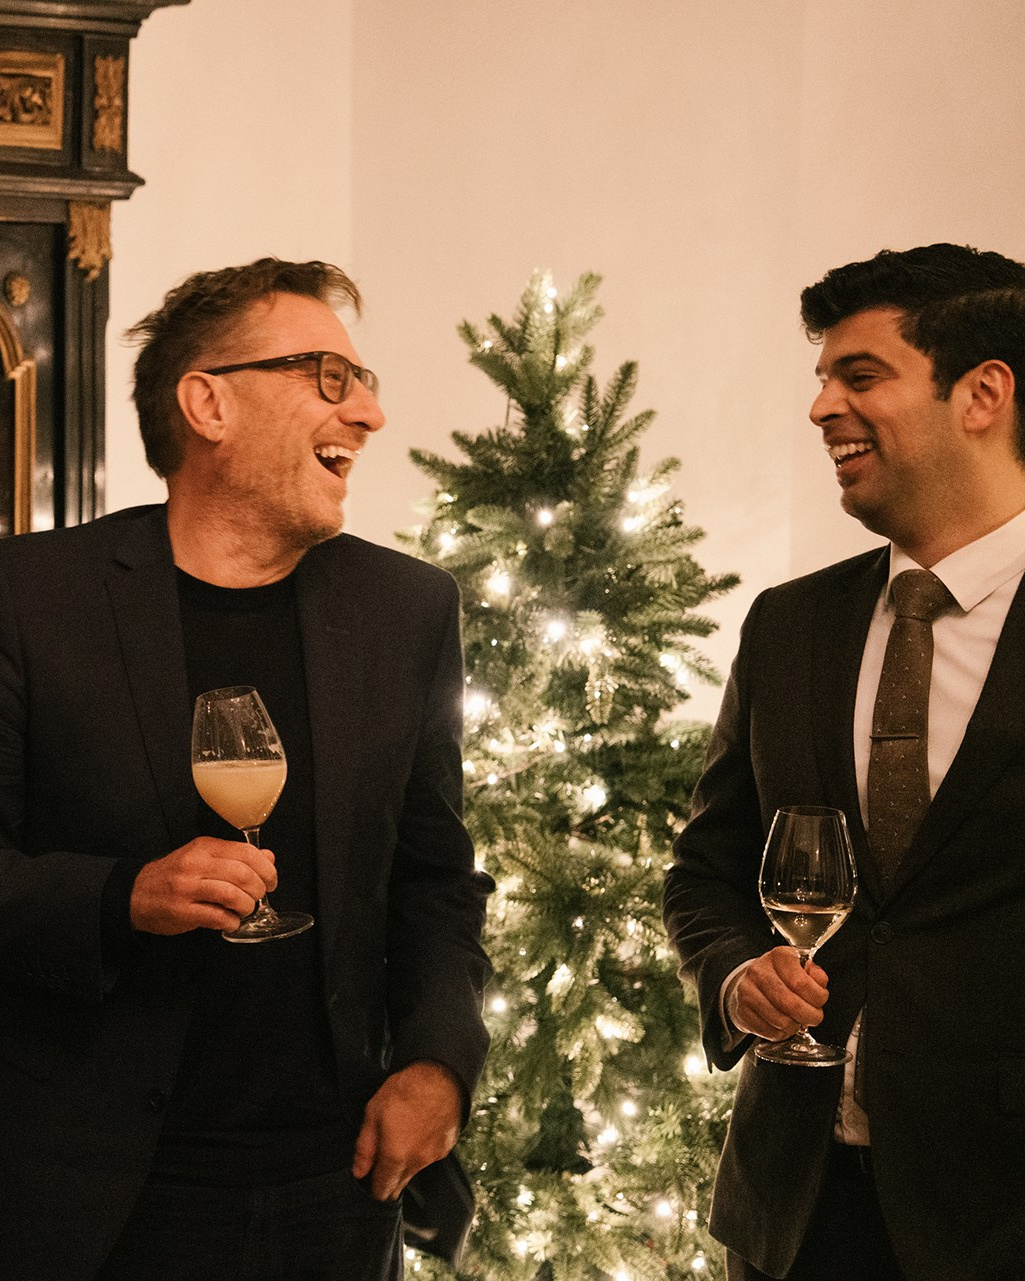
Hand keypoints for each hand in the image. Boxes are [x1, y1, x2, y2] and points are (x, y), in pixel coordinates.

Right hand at [129, 837, 276, 934]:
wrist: (135, 893)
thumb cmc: (175, 876)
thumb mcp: (204, 858)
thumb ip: (236, 857)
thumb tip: (269, 858)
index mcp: (204, 847)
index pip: (246, 852)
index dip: (266, 869)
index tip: (271, 881)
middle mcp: (195, 864)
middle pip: (242, 873)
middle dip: (259, 889)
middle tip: (259, 897)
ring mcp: (186, 887)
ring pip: (231, 894)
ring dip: (246, 906)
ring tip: (245, 910)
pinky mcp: (181, 910)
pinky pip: (216, 916)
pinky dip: (230, 921)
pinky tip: (230, 921)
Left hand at [352, 1061, 462, 1200]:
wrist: (439, 1077)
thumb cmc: (405, 1090)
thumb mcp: (373, 1112)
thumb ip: (365, 1147)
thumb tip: (359, 1172)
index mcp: (396, 1156)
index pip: (382, 1190)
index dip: (373, 1188)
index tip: (369, 1179)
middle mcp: (416, 1162)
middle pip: (399, 1186)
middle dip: (388, 1179)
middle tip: (382, 1158)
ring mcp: (433, 1156)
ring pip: (414, 1172)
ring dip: (405, 1164)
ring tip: (402, 1137)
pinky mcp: (446, 1148)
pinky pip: (428, 1159)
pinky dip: (421, 1153)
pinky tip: (418, 1134)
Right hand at [727, 946, 828, 1040]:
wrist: (750, 984)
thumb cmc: (780, 978)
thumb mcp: (800, 969)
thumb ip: (816, 975)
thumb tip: (819, 982)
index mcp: (779, 956)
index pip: (802, 983)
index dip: (818, 998)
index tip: (820, 1001)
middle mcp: (759, 971)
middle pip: (791, 1004)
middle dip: (809, 1016)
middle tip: (813, 1017)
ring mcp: (747, 991)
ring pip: (781, 1021)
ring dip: (795, 1026)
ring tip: (795, 1020)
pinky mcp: (742, 1010)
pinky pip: (769, 1032)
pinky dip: (781, 1033)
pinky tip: (781, 1024)